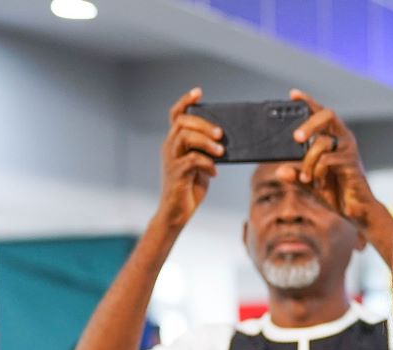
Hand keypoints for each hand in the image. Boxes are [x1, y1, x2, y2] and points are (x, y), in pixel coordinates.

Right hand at [155, 87, 221, 232]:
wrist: (176, 214)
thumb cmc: (189, 189)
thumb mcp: (200, 165)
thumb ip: (206, 151)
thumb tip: (223, 141)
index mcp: (174, 143)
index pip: (175, 115)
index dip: (185, 101)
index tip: (198, 93)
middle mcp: (169, 148)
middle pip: (182, 123)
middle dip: (204, 124)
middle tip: (220, 134)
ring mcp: (171, 160)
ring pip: (185, 137)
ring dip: (206, 141)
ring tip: (221, 150)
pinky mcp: (176, 174)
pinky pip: (192, 160)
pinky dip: (207, 163)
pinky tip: (214, 172)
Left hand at [276, 90, 380, 227]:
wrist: (356, 212)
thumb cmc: (335, 193)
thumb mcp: (309, 183)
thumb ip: (296, 175)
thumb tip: (280, 170)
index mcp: (332, 137)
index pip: (319, 113)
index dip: (307, 102)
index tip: (293, 95)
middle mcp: (342, 138)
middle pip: (326, 115)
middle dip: (309, 123)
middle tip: (296, 138)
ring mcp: (348, 148)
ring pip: (322, 142)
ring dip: (308, 161)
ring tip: (305, 178)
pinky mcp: (351, 162)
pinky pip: (327, 160)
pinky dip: (316, 171)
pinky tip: (316, 183)